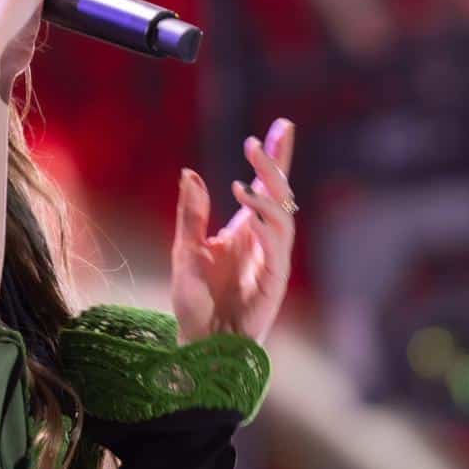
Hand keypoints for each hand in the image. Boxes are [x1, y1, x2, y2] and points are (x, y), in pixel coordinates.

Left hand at [169, 118, 295, 346]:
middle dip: (274, 166)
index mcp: (246, 228)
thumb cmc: (195, 301)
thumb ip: (191, 214)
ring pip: (283, 220)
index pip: (267, 186)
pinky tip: (251, 217)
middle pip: (281, 195)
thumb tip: (190, 173)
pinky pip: (277, 253)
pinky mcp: (272, 285)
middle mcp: (264, 241)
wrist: (199, 343)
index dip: (276, 156)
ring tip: (243, 183)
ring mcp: (272, 262)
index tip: (282, 126)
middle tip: (257, 142)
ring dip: (267, 199)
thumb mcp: (185, 249)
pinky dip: (267, 231)